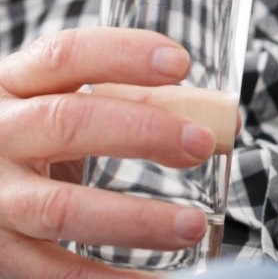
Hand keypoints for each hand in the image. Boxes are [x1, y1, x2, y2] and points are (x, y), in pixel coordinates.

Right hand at [0, 28, 216, 276]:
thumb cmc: (39, 133)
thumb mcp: (67, 101)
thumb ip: (138, 101)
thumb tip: (224, 120)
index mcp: (16, 82)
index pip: (67, 54)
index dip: (124, 54)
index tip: (181, 63)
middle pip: (68, 122)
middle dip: (143, 132)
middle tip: (202, 144)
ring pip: (59, 208)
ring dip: (134, 220)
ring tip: (192, 226)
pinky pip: (50, 271)